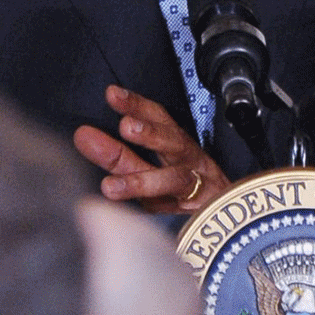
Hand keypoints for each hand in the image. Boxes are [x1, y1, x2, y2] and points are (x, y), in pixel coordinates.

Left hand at [71, 85, 229, 210]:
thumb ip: (118, 155)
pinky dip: (155, 214)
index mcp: (178, 145)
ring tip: (110, 186)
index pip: (160, 119)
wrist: (230, 219)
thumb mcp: (150, 170)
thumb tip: (83, 137)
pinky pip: (179, 212)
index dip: (138, 105)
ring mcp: (198, 187)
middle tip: (126, 126)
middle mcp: (189, 162)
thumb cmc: (182, 192)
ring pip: (174, 181)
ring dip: (142, 181)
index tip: (113, 95)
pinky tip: (133, 215)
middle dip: (150, 133)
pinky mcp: (201, 213)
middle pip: (173, 142)